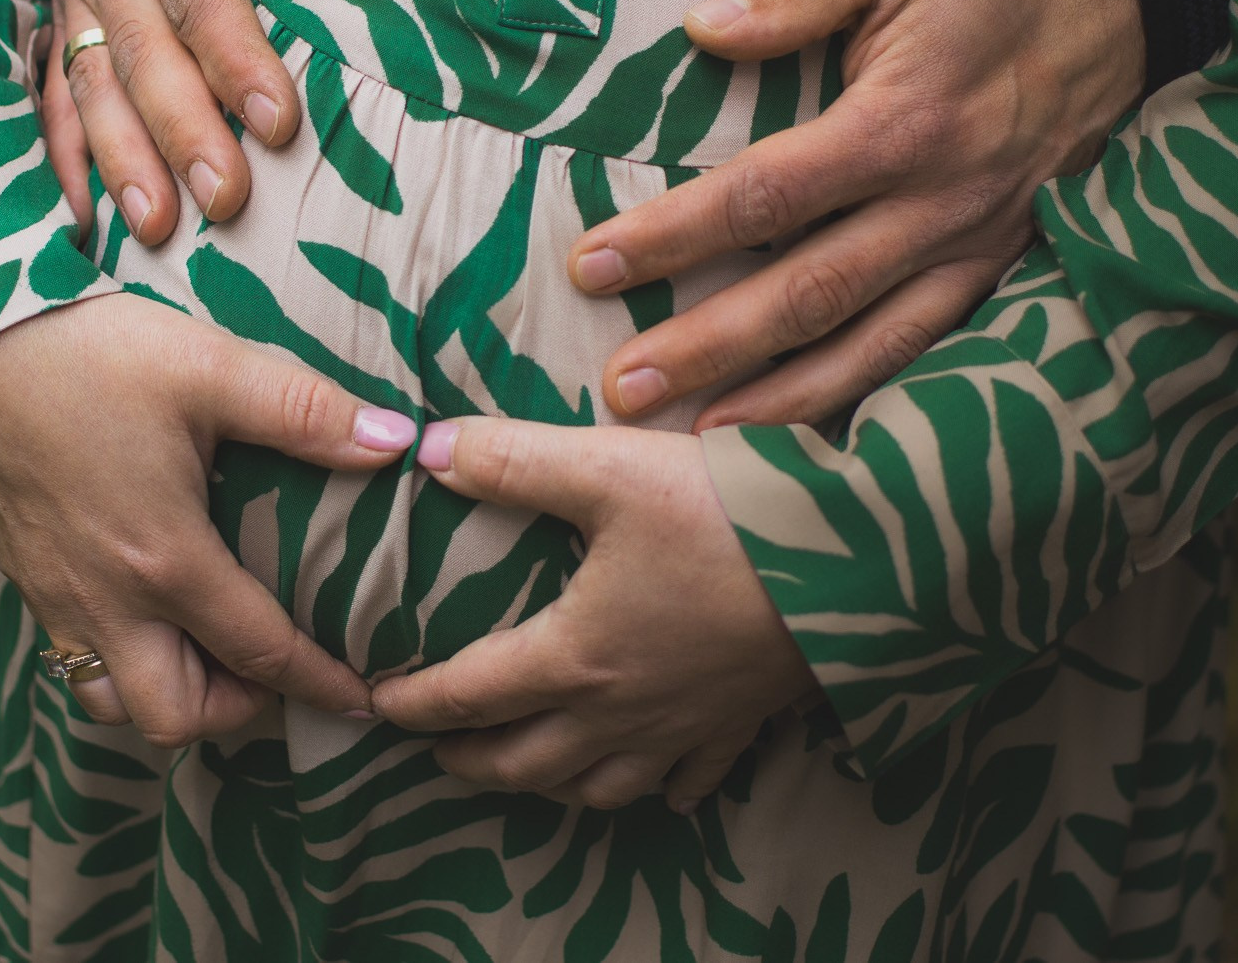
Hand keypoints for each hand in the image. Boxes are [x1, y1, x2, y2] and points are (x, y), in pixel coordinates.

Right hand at [0, 293, 416, 744]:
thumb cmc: (94, 354)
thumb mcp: (210, 368)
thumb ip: (306, 412)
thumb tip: (397, 443)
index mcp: (165, 560)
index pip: (260, 654)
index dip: (321, 683)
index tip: (365, 700)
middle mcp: (107, 600)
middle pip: (174, 717)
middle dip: (236, 710)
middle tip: (275, 664)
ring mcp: (57, 597)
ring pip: (113, 703)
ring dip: (171, 694)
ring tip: (213, 646)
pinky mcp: (27, 579)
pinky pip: (76, 662)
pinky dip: (123, 664)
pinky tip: (152, 610)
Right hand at [49, 0, 379, 242]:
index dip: (235, 53)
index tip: (280, 119)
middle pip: (145, 51)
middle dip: (182, 131)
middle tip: (226, 201)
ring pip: (95, 83)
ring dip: (121, 159)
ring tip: (155, 229)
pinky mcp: (67, 13)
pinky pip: (57, 89)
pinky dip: (65, 155)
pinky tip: (81, 219)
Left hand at [372, 418, 813, 812]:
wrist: (862, 564)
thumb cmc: (728, 515)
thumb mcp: (608, 470)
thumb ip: (512, 462)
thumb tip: (425, 449)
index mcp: (575, 656)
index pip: (469, 694)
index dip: (414, 703)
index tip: (375, 702)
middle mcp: (621, 712)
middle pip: (524, 762)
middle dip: (470, 761)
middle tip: (435, 752)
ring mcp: (685, 728)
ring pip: (598, 788)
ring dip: (549, 785)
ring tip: (525, 771)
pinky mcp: (741, 723)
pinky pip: (688, 779)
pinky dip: (658, 788)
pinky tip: (657, 781)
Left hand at [569, 0, 1146, 428]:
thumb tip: (701, 29)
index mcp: (903, 122)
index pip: (764, 195)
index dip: (673, 236)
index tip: (592, 264)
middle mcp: (941, 202)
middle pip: (807, 293)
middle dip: (709, 348)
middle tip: (622, 390)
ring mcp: (979, 247)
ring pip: (872, 345)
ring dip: (783, 402)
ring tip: (700, 440)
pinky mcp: (1005, 269)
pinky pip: (932, 350)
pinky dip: (871, 398)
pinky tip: (814, 433)